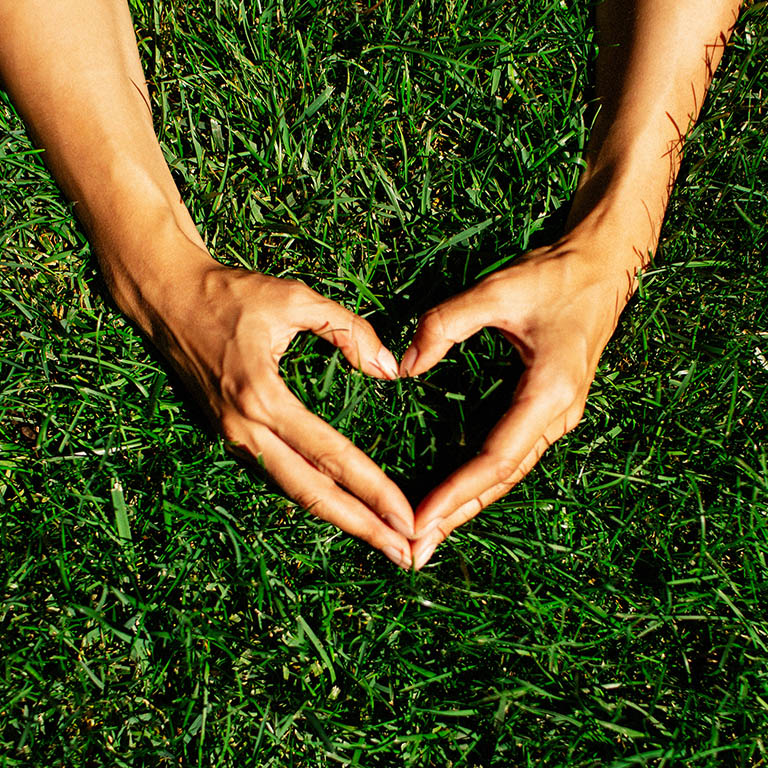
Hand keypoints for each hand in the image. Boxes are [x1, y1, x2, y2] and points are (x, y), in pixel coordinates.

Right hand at [158, 258, 414, 567]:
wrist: (165, 298)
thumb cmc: (229, 293)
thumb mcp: (294, 298)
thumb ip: (348, 331)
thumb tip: (390, 369)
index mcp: (262, 395)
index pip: (330, 454)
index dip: (372, 488)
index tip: (406, 516)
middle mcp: (245, 428)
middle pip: (310, 493)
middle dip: (360, 527)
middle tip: (404, 555)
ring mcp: (231, 436)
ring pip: (291, 490)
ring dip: (337, 518)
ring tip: (379, 539)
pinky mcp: (227, 435)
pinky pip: (275, 474)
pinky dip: (310, 497)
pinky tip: (338, 507)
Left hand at [401, 232, 635, 568]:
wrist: (605, 265)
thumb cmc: (556, 276)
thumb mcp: (498, 290)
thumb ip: (446, 324)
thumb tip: (405, 366)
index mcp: (548, 393)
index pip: (495, 459)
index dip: (456, 494)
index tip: (419, 523)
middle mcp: (558, 416)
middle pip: (501, 479)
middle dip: (458, 515)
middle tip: (415, 554)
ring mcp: (558, 416)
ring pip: (508, 473)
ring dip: (470, 505)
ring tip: (431, 536)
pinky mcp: (550, 409)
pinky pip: (512, 455)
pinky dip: (483, 481)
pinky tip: (459, 497)